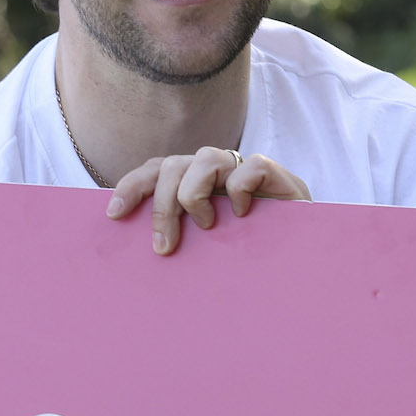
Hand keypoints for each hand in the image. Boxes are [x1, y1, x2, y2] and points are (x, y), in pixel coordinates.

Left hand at [106, 146, 312, 253]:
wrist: (302, 257)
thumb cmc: (250, 255)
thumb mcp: (207, 249)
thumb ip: (182, 239)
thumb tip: (145, 251)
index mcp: (194, 184)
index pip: (155, 171)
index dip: (131, 186)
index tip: (113, 214)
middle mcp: (214, 171)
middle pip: (172, 166)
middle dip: (162, 206)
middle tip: (165, 247)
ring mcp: (242, 169)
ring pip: (204, 158)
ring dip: (194, 195)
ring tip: (208, 226)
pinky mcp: (272, 173)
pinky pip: (247, 168)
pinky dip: (239, 190)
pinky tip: (242, 214)